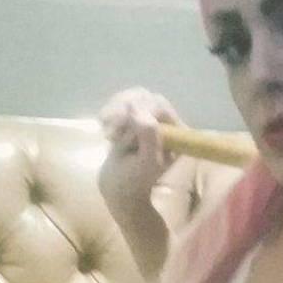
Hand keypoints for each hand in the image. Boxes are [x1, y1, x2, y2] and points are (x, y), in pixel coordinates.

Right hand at [97, 87, 184, 208]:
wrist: (118, 186)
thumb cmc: (134, 180)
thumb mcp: (146, 162)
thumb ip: (148, 135)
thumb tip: (136, 107)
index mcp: (178, 134)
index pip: (161, 107)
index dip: (139, 113)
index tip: (120, 132)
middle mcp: (168, 123)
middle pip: (146, 98)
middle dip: (125, 113)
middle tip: (111, 135)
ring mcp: (151, 117)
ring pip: (133, 96)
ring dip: (116, 112)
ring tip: (108, 134)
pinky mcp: (136, 115)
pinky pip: (123, 99)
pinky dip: (110, 111)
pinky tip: (104, 126)